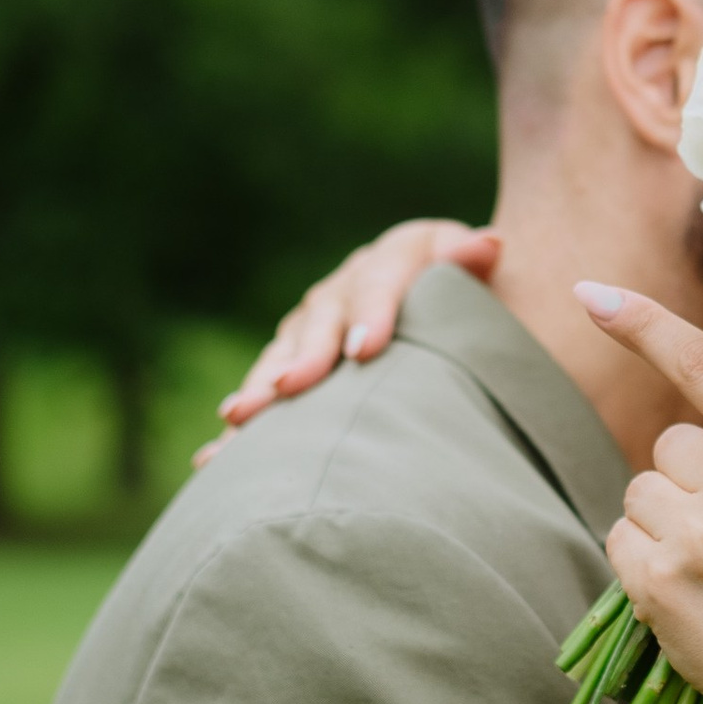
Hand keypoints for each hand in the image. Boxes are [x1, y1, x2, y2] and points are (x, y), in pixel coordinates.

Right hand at [200, 220, 499, 454]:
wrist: (434, 285)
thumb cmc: (460, 283)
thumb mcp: (467, 261)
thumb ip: (470, 258)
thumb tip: (488, 246)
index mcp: (386, 263)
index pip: (377, 286)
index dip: (370, 315)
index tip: (365, 350)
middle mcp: (339, 292)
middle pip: (319, 324)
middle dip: (305, 357)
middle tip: (291, 387)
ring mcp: (310, 326)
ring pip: (282, 357)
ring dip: (261, 388)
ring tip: (239, 418)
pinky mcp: (292, 359)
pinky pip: (265, 389)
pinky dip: (243, 423)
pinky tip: (215, 458)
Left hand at [574, 285, 702, 703]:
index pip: (702, 363)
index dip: (641, 323)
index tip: (590, 294)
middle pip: (668, 445)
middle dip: (687, 480)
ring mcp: (696, 531)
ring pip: (640, 492)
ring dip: (664, 523)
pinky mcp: (658, 579)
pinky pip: (622, 539)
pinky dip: (643, 564)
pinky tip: (691, 595)